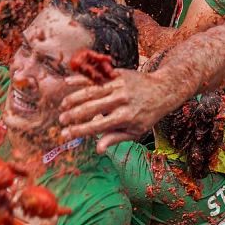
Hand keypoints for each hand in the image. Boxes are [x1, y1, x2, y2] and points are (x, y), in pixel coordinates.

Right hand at [58, 70, 180, 151]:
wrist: (163, 89)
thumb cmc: (147, 114)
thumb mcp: (135, 131)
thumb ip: (115, 138)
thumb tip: (98, 149)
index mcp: (125, 117)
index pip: (98, 126)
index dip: (80, 130)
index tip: (66, 134)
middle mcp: (121, 101)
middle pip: (92, 108)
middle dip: (74, 115)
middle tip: (61, 120)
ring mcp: (118, 86)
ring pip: (91, 92)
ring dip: (74, 98)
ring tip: (62, 105)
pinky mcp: (117, 74)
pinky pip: (96, 77)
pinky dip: (80, 79)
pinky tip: (67, 82)